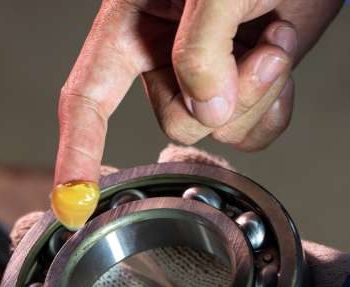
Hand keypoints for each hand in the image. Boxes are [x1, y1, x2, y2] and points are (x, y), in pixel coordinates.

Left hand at [0, 145, 349, 286]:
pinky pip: (197, 201)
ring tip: (78, 194)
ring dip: (98, 207)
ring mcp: (191, 281)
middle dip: (44, 257)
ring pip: (128, 233)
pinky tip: (167, 168)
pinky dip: (184, 177)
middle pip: (79, 284)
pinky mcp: (231, 245)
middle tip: (30, 233)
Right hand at [54, 0, 343, 188]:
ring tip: (273, 39)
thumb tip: (207, 112)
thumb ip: (201, 51)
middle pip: (174, 121)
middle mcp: (161, 52)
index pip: (89, 96)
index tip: (70, 204)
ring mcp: (203, 73)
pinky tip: (279, 58)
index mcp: (132, 19)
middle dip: (223, 97)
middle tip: (257, 48)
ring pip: (215, 131)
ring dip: (257, 94)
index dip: (76, 151)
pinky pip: (248, 133)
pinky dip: (273, 107)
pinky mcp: (240, 87)